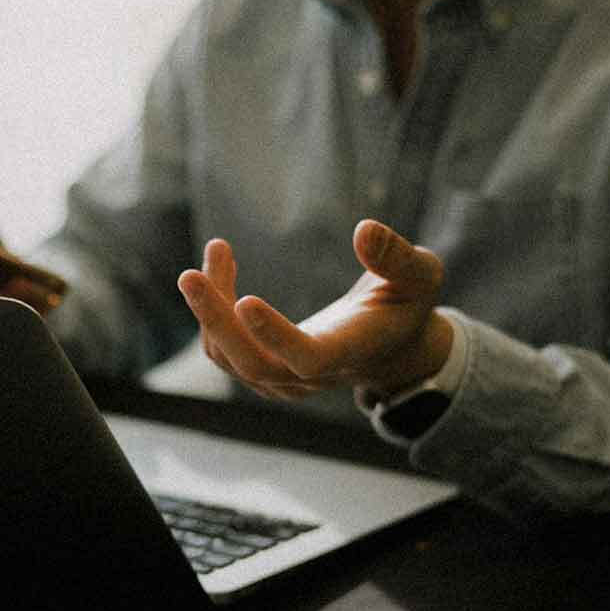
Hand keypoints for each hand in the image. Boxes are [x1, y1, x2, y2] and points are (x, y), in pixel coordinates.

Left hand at [177, 219, 451, 401]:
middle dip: (216, 321)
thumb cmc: (407, 304)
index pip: (307, 356)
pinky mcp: (264, 373)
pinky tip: (221, 268)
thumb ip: (398, 257)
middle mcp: (311, 376)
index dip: (274, 334)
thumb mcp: (420, 275)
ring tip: (217, 251)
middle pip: (252, 364)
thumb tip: (365, 230)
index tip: (246, 299)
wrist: (391, 347)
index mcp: (349, 351)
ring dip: (211, 307)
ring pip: (229, 357)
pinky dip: (213, 311)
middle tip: (189, 276)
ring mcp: (284, 381)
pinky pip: (224, 349)